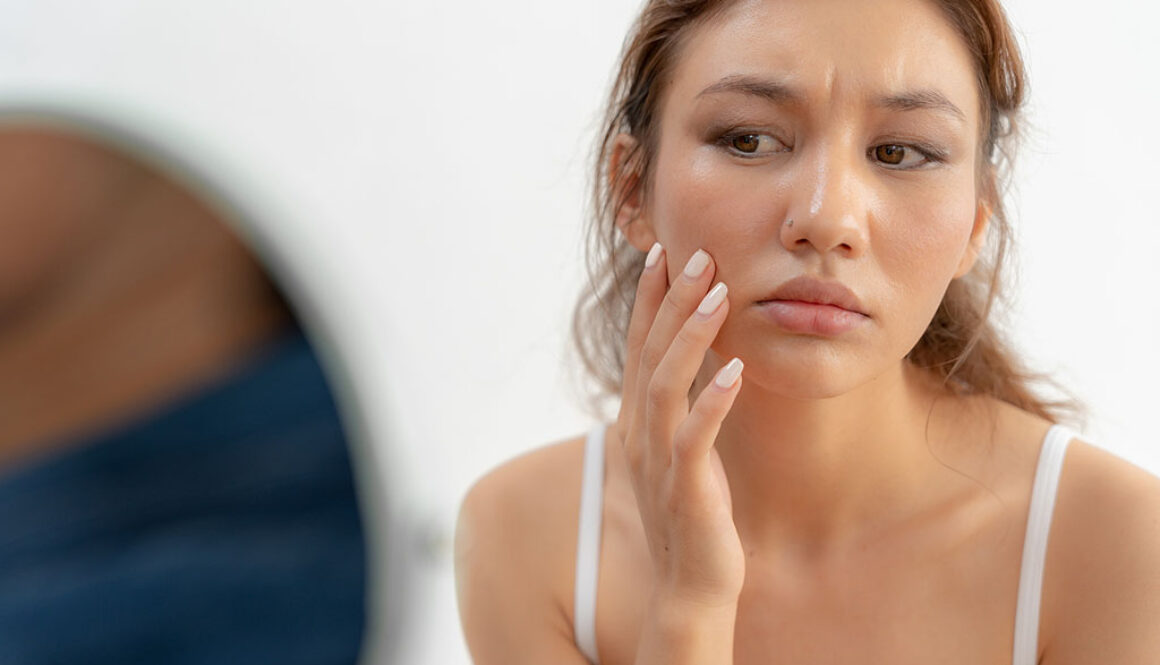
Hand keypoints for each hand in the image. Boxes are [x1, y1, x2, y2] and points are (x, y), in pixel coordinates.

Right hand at [612, 243, 745, 609]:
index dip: (648, 300)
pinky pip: (694, 437)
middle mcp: (639, 434)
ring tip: (718, 294)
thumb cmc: (691, 515)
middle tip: (697, 254)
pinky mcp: (686, 488)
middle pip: (649, 353)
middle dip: (670, 300)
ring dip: (690, 336)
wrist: (689, 586)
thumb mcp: (678, 452)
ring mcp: (658, 460)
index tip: (663, 253)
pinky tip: (735, 370)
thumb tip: (696, 361)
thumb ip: (678, 408)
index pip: (639, 347)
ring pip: (665, 384)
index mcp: (637, 422)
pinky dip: (711, 400)